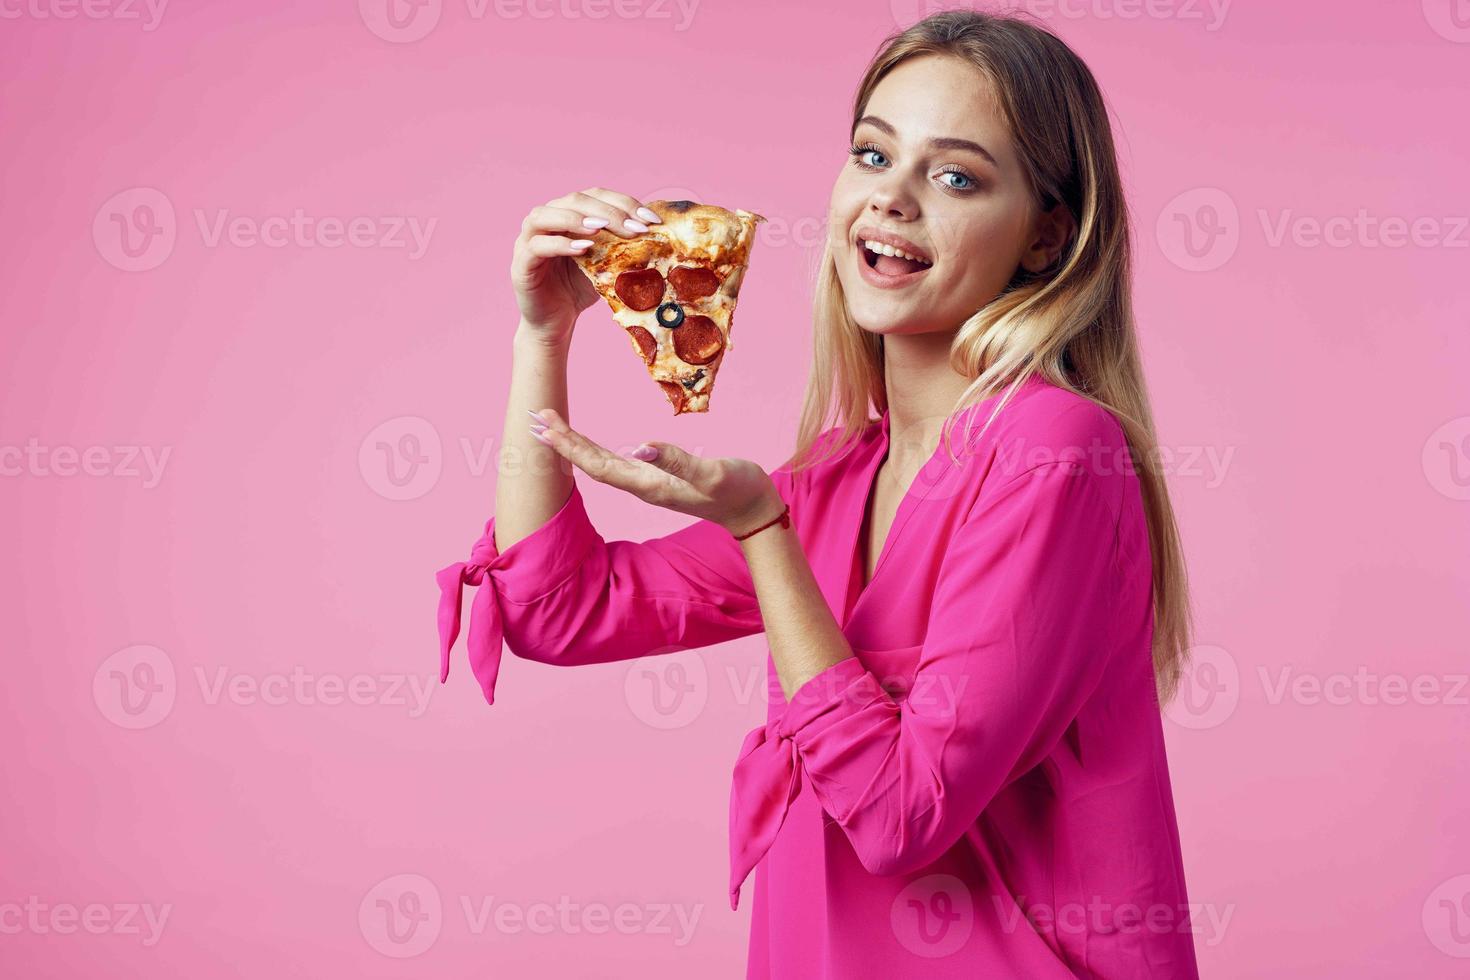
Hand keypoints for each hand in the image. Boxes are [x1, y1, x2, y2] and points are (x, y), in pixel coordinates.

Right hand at [511, 187, 663, 347]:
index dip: (624, 203)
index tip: (651, 220)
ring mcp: (528, 239)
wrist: (556, 323)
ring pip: (546, 215)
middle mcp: (546, 220)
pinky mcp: (521, 263)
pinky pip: (537, 246)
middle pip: (574, 199)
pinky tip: (583, 249)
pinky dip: (560, 244)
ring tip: (602, 229)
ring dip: (576, 218)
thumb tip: (657, 233)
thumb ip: (620, 245)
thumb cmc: (580, 290)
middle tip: (634, 229)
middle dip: (608, 212)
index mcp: (568, 214)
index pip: (597, 196)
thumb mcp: (606, 264)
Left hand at [527, 408, 784, 535]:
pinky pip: (614, 462)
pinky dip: (593, 449)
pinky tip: (584, 443)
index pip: (599, 464)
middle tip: (534, 417)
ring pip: (600, 463)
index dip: (570, 446)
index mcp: (649, 483)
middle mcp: (642, 484)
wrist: (752, 509)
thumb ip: (678, 461)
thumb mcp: (714, 473)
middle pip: (592, 463)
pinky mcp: (656, 475)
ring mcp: (648, 481)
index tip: (545, 427)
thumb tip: (639, 446)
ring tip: (548, 427)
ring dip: (573, 446)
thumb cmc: (737, 489)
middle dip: (562, 442)